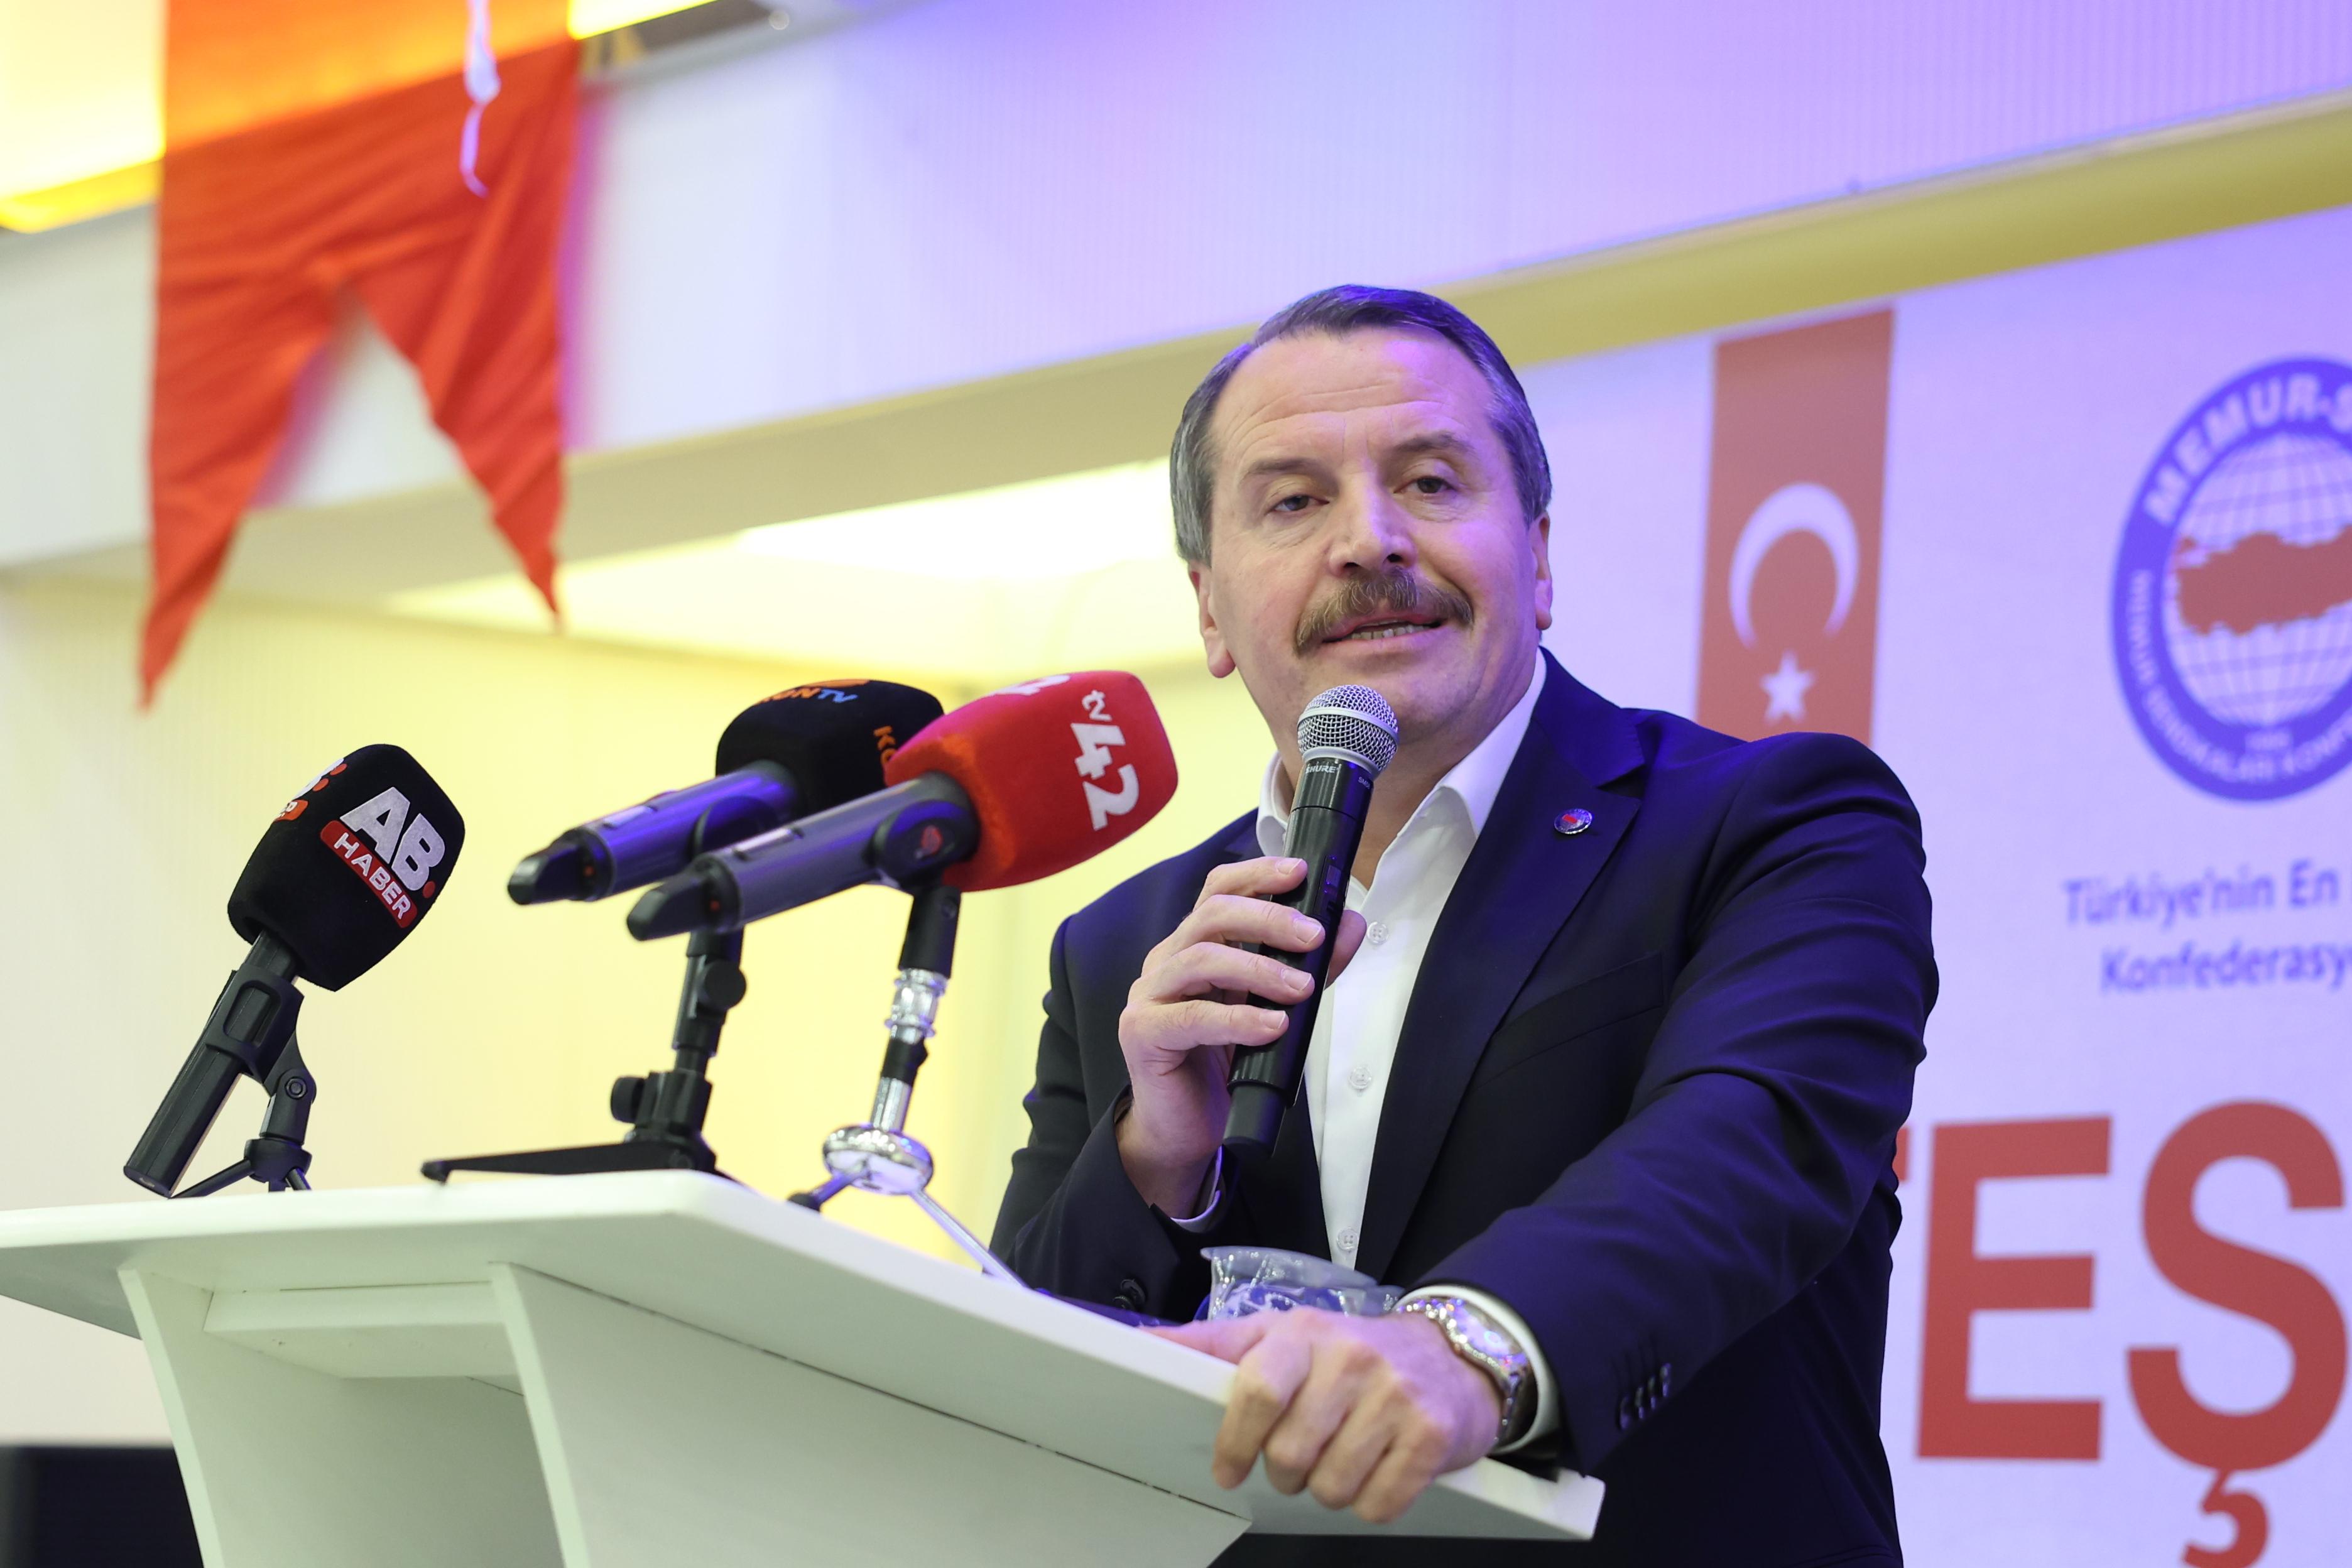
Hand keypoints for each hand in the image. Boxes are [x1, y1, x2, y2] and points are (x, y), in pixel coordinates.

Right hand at [1116, 857, 1367, 1211]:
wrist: (1185, 1128)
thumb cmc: (1226, 1063)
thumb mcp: (1275, 1007)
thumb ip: (1310, 967)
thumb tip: (1349, 925)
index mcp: (1194, 945)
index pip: (1218, 890)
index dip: (1257, 875)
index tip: (1301, 872)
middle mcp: (1167, 960)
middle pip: (1211, 915)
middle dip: (1268, 918)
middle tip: (1314, 935)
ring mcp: (1149, 994)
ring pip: (1201, 958)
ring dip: (1260, 968)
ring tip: (1302, 988)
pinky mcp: (1142, 1032)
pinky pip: (1191, 1016)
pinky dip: (1238, 1019)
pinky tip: (1273, 1026)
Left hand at [1150, 1308, 1500, 1522]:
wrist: (1453, 1355)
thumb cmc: (1352, 1352)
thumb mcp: (1282, 1334)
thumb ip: (1215, 1343)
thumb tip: (1149, 1342)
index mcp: (1304, 1332)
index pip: (1258, 1388)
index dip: (1237, 1440)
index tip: (1229, 1468)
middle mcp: (1351, 1358)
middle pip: (1290, 1453)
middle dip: (1285, 1472)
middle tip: (1298, 1459)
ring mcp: (1395, 1396)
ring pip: (1331, 1486)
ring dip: (1328, 1488)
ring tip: (1340, 1458)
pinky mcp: (1432, 1434)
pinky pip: (1379, 1503)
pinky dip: (1371, 1502)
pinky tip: (1377, 1470)